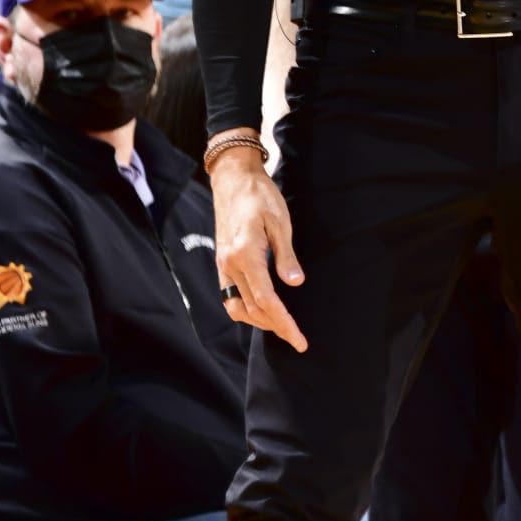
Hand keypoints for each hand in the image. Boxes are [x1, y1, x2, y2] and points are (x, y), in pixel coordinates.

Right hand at [212, 151, 307, 352]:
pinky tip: (262, 311)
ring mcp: (223, 265)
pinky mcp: (222, 263)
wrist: (233, 180)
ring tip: (282, 327)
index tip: (299, 339)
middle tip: (297, 339)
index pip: (265, 299)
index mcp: (245, 254)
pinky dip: (246, 310)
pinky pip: (230, 296)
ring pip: (238, 307)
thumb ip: (286, 255)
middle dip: (276, 327)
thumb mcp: (280, 222)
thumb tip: (295, 283)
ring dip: (259, 321)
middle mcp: (230, 264)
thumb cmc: (260, 197)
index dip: (283, 322)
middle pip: (252, 309)